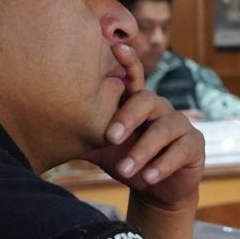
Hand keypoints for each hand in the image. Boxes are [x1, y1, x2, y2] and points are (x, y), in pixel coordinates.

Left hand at [81, 44, 205, 209]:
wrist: (157, 190)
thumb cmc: (128, 161)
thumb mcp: (103, 149)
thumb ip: (85, 134)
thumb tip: (45, 126)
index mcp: (138, 104)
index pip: (133, 77)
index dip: (128, 61)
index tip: (116, 48)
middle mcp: (160, 108)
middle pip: (147, 100)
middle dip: (128, 118)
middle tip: (110, 137)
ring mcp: (180, 125)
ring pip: (164, 129)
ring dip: (143, 150)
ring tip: (126, 170)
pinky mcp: (194, 145)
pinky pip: (181, 150)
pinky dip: (163, 164)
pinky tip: (148, 177)